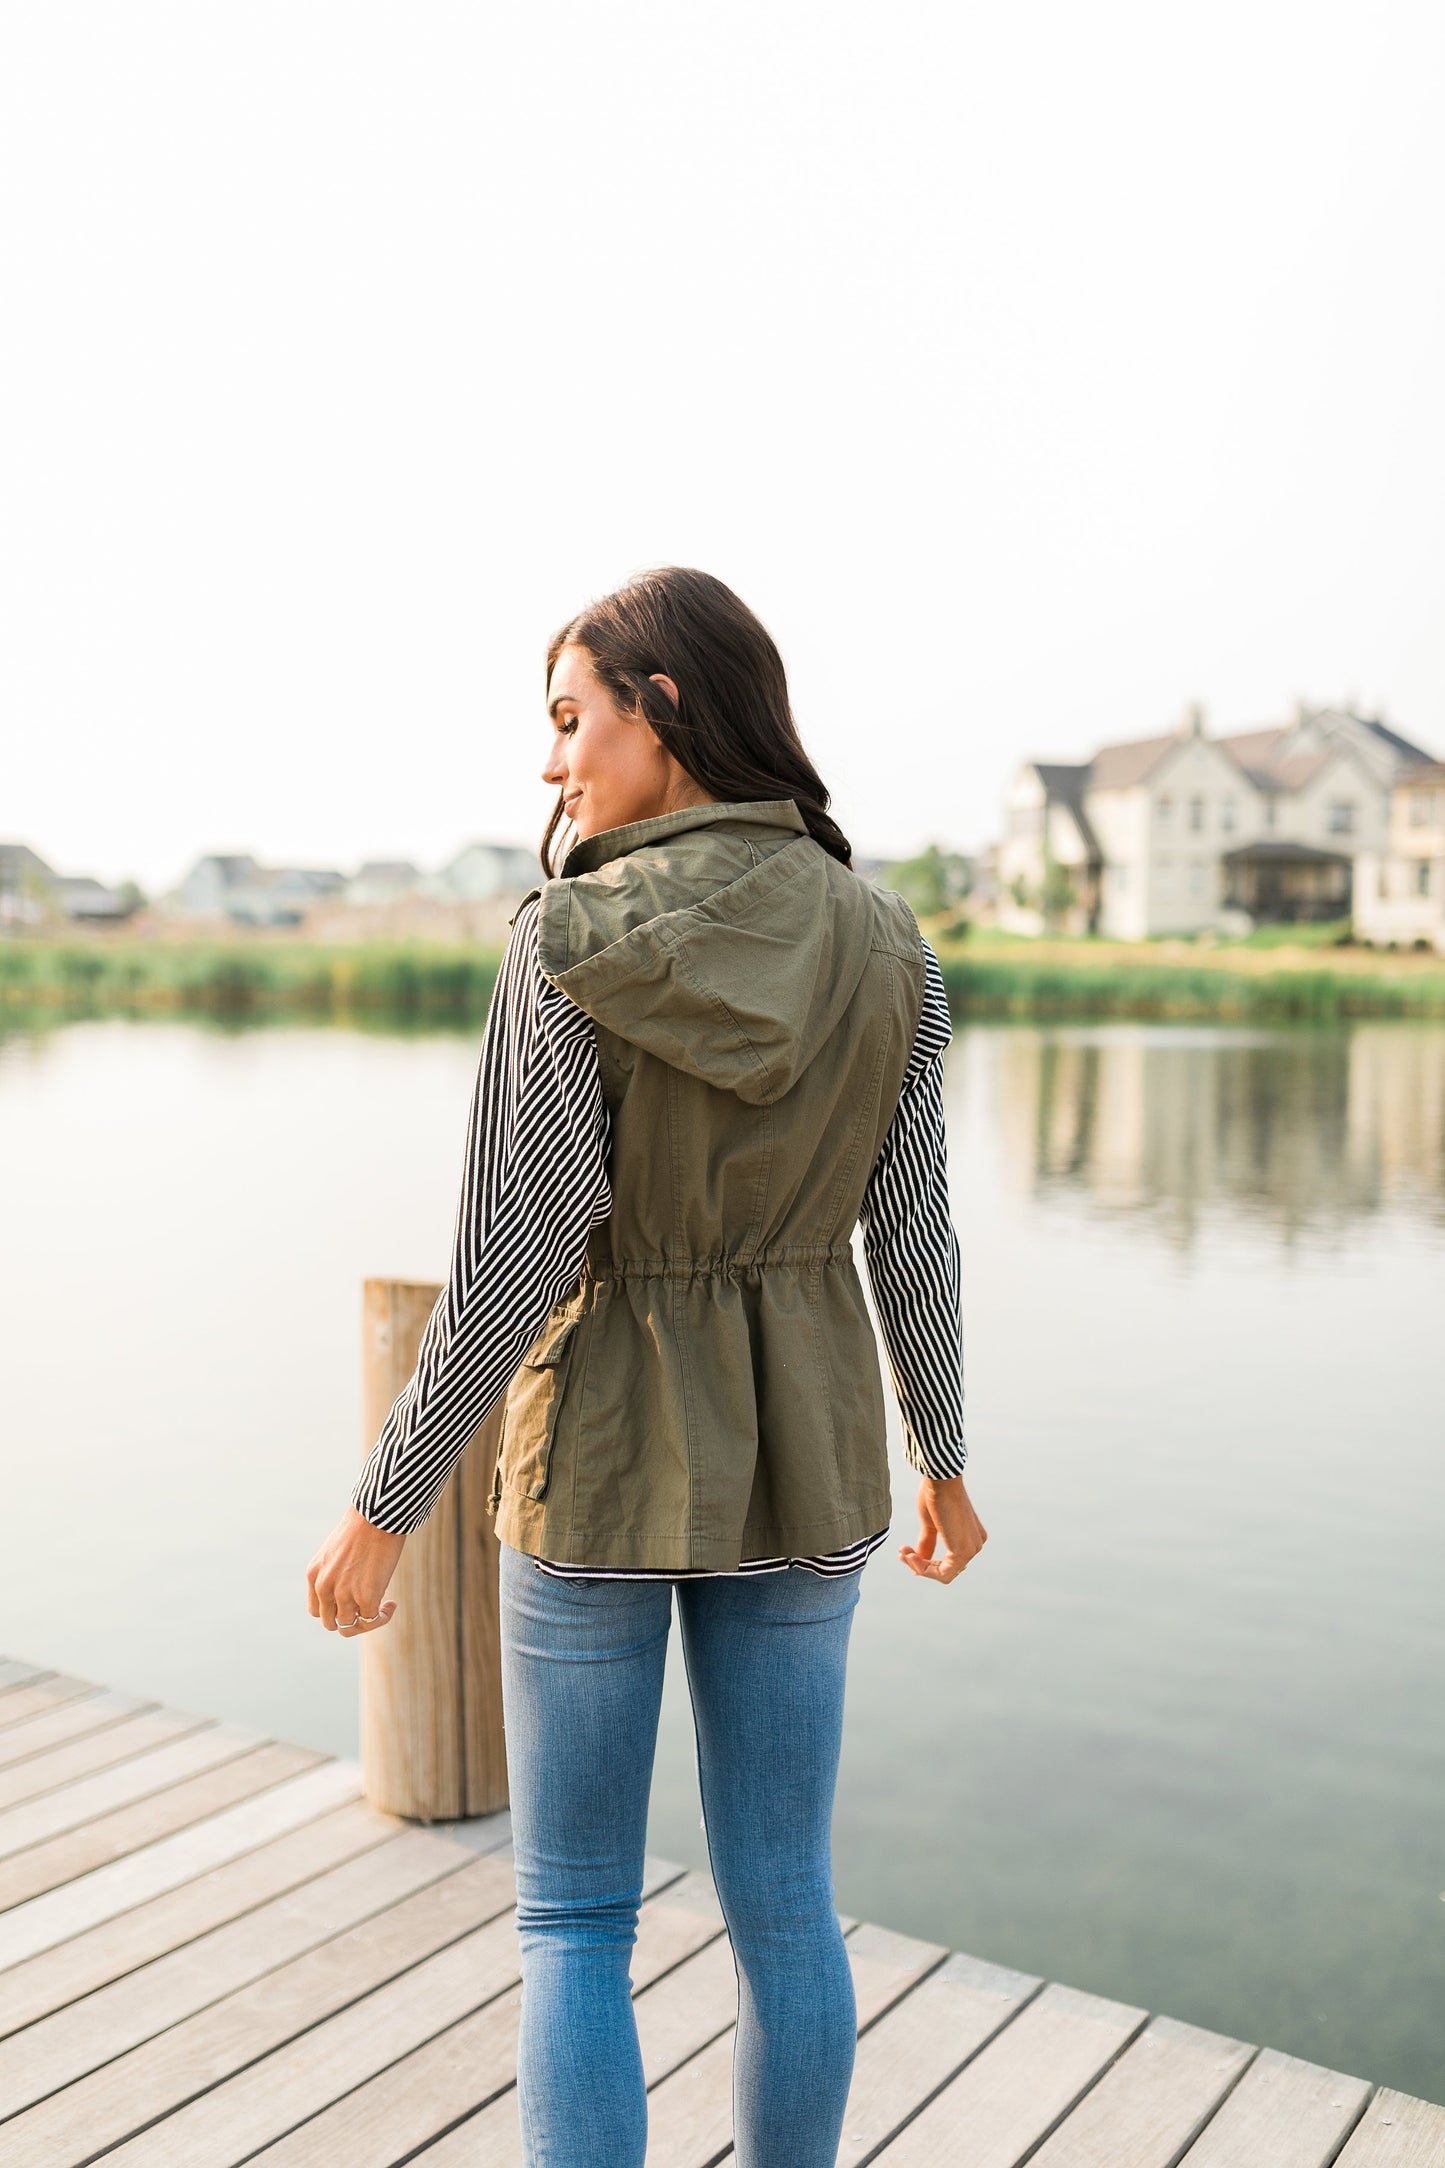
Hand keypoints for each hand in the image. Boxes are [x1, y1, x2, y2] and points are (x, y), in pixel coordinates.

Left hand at [306, 1506, 405, 1634]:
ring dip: (366, 1621)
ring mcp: (344, 1594)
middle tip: (367, 1607)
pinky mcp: (366, 1596)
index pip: (316, 1610)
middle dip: (350, 1619)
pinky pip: (372, 1621)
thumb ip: (336, 1572)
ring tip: (382, 1606)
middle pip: (331, 1623)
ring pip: (349, 1627)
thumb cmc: (363, 1525)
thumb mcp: (336, 1551)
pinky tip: (392, 1604)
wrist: (378, 1515)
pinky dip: (383, 1617)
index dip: (335, 1611)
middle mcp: (324, 1587)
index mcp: (314, 1574)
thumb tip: (352, 1589)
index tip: (351, 1602)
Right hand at [900, 1474, 986, 1584]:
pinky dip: (923, 1568)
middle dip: (921, 1565)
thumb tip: (919, 1559)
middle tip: (901, 1553)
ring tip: (903, 1552)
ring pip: (943, 1574)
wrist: (940, 1479)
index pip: (949, 1561)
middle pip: (946, 1569)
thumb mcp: (930, 1522)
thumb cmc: (935, 1493)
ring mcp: (972, 1549)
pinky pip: (942, 1573)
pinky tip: (910, 1555)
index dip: (926, 1562)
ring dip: (919, 1566)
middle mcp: (975, 1544)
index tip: (906, 1552)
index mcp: (970, 1536)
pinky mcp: (963, 1551)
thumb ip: (928, 1541)